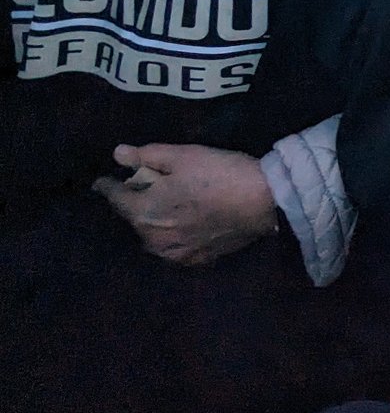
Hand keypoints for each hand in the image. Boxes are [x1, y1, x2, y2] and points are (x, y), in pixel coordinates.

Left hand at [93, 143, 277, 266]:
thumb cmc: (220, 174)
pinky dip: (172, 236)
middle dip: (135, 203)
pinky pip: (173, 248)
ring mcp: (175, 252)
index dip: (108, 186)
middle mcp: (153, 238)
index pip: (115, 198)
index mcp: (144, 212)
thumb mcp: (183, 156)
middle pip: (134, 218)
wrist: (264, 201)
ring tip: (164, 208)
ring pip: (152, 236)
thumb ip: (147, 156)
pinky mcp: (196, 259)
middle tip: (145, 188)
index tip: (102, 181)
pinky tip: (182, 227)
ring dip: (153, 222)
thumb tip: (117, 154)